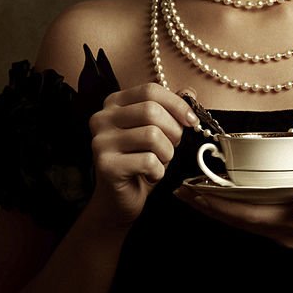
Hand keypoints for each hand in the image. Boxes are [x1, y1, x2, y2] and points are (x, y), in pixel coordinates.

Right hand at [86, 82, 198, 228]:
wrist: (117, 201)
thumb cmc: (139, 162)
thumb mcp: (156, 130)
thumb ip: (169, 109)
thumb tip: (189, 91)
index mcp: (114, 103)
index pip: (150, 90)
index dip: (176, 104)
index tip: (191, 121)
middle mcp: (102, 118)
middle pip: (151, 111)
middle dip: (173, 131)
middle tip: (173, 146)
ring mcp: (101, 141)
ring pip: (152, 135)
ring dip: (166, 153)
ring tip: (160, 162)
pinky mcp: (106, 165)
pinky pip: (148, 160)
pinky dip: (158, 171)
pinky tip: (150, 176)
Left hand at [174, 182, 292, 256]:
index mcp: (291, 221)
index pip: (245, 212)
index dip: (218, 202)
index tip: (194, 191)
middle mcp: (281, 230)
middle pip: (236, 219)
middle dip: (207, 205)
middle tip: (180, 192)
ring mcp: (284, 232)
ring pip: (241, 221)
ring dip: (217, 208)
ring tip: (194, 195)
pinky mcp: (289, 229)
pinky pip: (253, 220)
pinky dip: (234, 210)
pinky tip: (227, 202)